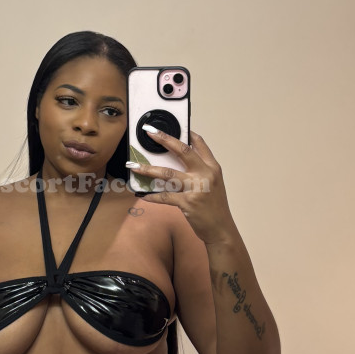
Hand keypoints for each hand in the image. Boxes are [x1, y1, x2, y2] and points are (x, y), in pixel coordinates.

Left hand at [126, 129, 235, 244]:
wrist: (221, 229)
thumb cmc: (214, 207)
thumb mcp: (213, 184)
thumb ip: (200, 171)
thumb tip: (178, 161)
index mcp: (212, 168)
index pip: (199, 144)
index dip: (187, 133)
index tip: (173, 124)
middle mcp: (205, 174)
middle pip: (182, 151)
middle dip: (164, 139)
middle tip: (149, 132)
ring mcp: (196, 188)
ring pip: (168, 174)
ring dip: (148, 169)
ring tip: (133, 166)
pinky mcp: (187, 203)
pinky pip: (164, 197)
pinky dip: (151, 196)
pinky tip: (142, 195)